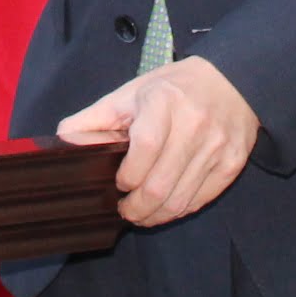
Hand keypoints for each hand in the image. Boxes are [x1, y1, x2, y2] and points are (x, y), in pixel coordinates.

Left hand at [55, 56, 258, 225]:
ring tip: (142, 214)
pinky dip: (178, 210)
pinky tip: (166, 206)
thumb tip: (63, 139)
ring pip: (179, 200)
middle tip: (125, 211)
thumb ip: (95, 118)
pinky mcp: (233, 164)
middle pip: (159, 185)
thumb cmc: (174, 88)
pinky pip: (200, 200)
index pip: (144, 148)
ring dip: (155, 216)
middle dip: (136, 208)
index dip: (127, 175)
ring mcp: (217, 147)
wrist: (232, 80)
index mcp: (164, 101)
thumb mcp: (131, 92)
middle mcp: (194, 124)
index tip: (118, 183)